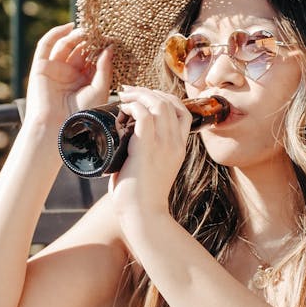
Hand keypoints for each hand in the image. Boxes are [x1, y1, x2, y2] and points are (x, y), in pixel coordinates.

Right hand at [24, 23, 112, 127]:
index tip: (112, 38)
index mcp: (84, 82)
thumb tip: (110, 47)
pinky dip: (56, 33)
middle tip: (99, 31)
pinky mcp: (41, 66)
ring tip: (88, 30)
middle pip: (80, 50)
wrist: (58, 127)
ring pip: (65, 45)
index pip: (93, 59)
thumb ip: (104, 68)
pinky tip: (69, 27)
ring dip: (76, 36)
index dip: (101, 48)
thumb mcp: (99, 89)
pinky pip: (46, 45)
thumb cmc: (82, 114)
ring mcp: (55, 69)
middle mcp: (69, 74)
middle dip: (89, 39)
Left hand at [107, 86, 192, 231]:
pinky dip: (133, 106)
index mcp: (179, 147)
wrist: (143, 215)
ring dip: (139, 95)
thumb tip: (126, 142)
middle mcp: (174, 143)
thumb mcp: (153, 169)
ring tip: (124, 96)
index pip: (182, 111)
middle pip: (169, 102)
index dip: (164, 97)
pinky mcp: (147, 149)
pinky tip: (123, 109)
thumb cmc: (141, 196)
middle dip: (148, 91)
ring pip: (158, 104)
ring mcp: (163, 145)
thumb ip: (147, 154)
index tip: (145, 97)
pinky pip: (144, 116)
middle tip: (129, 92)